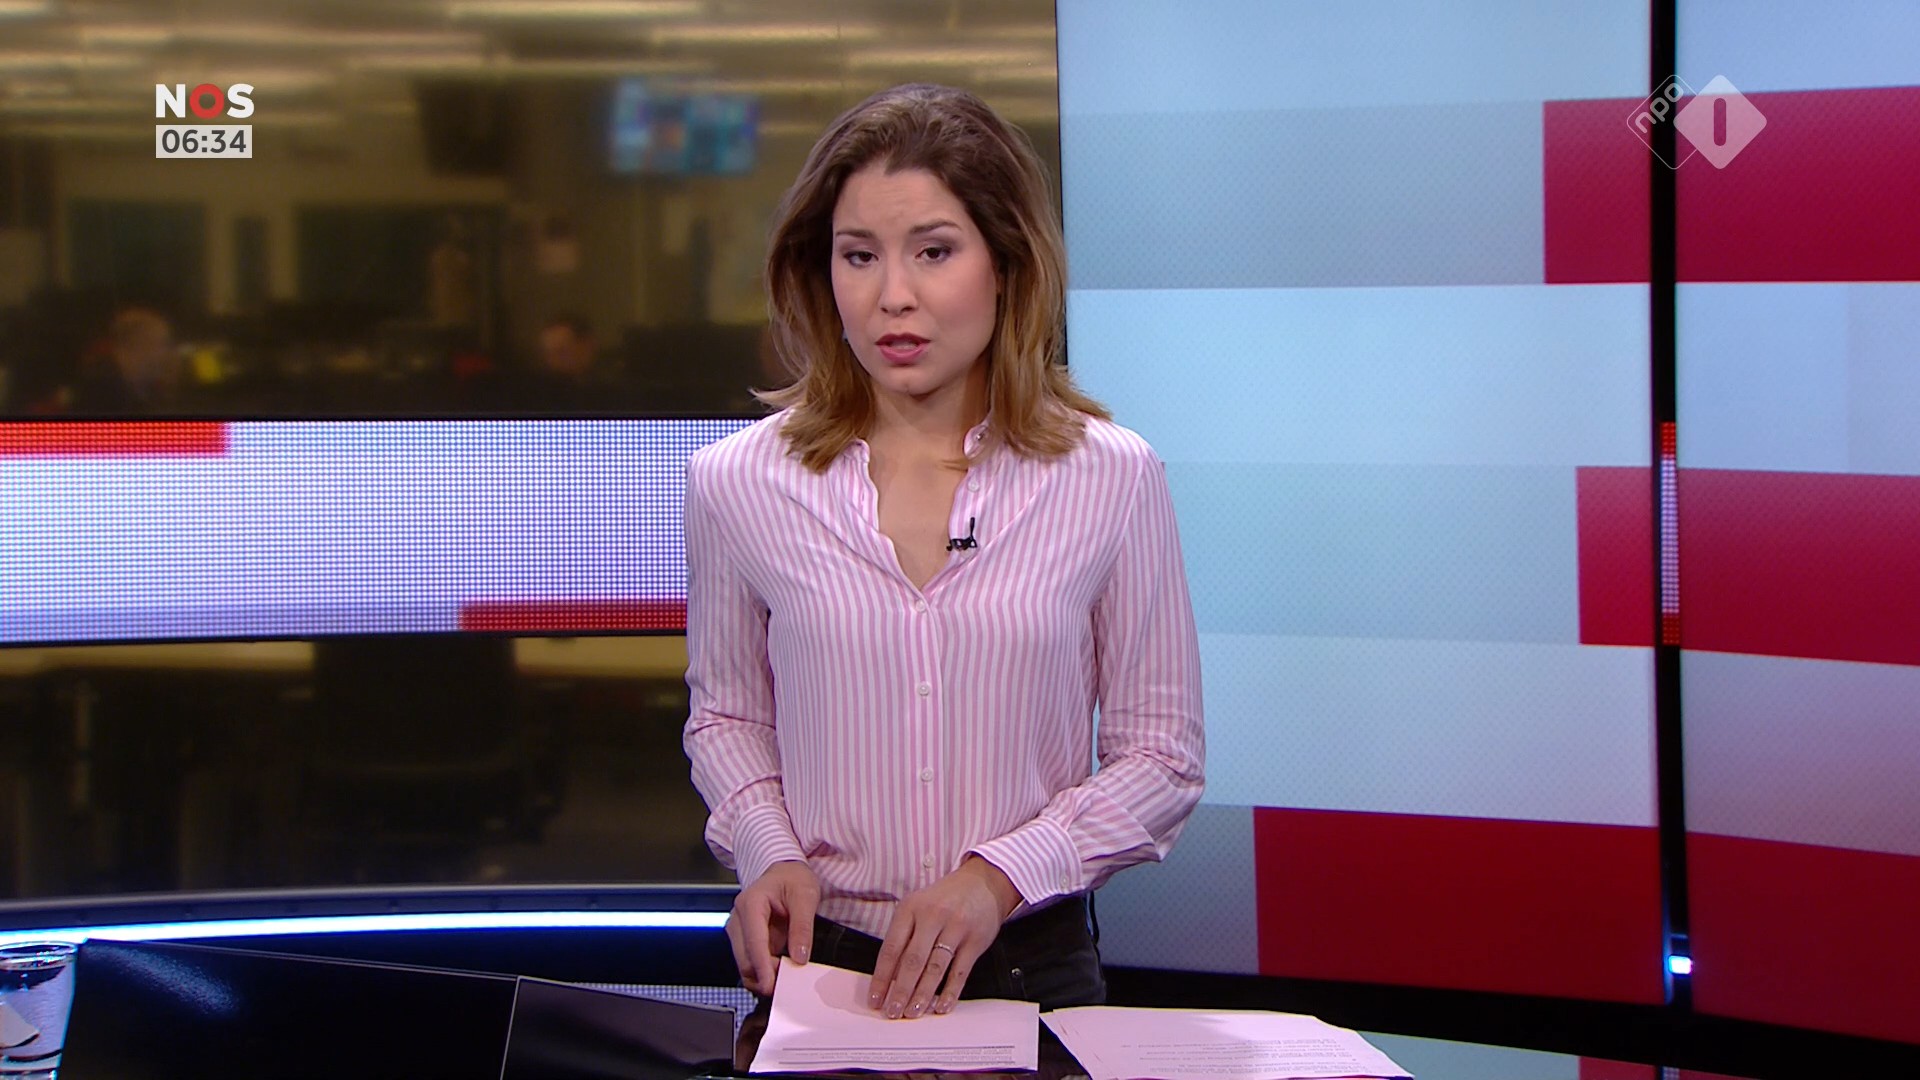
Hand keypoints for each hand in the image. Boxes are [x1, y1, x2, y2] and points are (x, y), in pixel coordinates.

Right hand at [727, 860, 819, 995]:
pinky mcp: (745, 939)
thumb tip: (799, 957)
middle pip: (744, 958)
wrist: (784, 872)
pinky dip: (764, 971)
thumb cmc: (792, 878)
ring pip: (745, 964)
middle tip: (788, 985)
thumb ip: (802, 927)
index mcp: (750, 904)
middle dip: (764, 976)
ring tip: (787, 978)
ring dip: (763, 976)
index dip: (762, 967)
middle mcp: (738, 918)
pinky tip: (781, 972)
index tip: (770, 986)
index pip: (753, 942)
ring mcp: (739, 930)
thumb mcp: (805, 896)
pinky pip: (751, 962)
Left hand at [868, 856, 1020, 1018]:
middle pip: (912, 961)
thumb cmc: (944, 899)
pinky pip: (960, 971)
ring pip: (935, 968)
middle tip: (893, 1012)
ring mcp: (956, 927)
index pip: (891, 948)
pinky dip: (950, 992)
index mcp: (910, 908)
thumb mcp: (918, 906)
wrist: (982, 883)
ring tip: (913, 1012)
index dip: (882, 977)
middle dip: (901, 990)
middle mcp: (932, 916)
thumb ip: (904, 936)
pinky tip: (941, 1006)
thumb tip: (891, 978)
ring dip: (923, 994)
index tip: (875, 999)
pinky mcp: (975, 940)